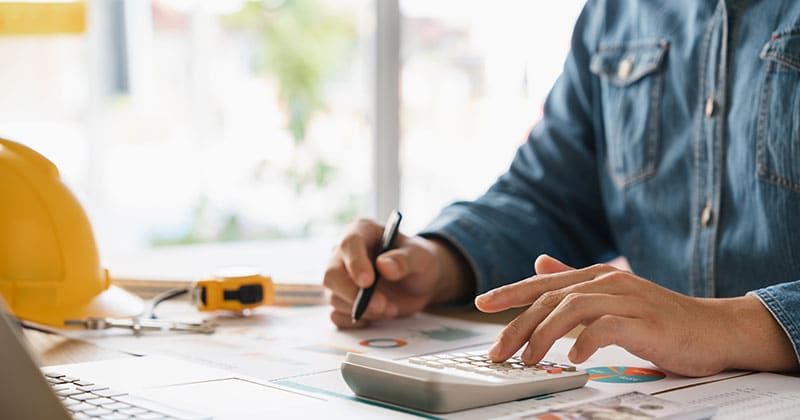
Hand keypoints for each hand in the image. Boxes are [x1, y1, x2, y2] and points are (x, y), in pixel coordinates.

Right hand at [323, 218, 472, 327]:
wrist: (419, 282)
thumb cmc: (418, 261)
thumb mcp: (421, 257)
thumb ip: (405, 259)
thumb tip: (384, 266)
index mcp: (361, 231)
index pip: (349, 244)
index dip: (355, 263)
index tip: (368, 282)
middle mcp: (344, 254)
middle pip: (332, 275)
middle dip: (354, 294)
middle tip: (382, 305)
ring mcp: (340, 279)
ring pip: (335, 298)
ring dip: (364, 310)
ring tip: (391, 308)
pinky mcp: (342, 300)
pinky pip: (337, 316)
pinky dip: (357, 321)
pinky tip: (377, 315)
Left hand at [475, 255, 798, 375]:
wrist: (714, 329)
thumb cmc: (659, 318)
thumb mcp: (612, 296)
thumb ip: (575, 281)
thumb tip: (540, 262)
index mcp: (597, 276)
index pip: (544, 282)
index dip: (510, 291)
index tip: (481, 303)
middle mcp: (608, 282)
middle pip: (551, 298)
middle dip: (518, 324)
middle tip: (498, 351)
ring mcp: (627, 299)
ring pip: (572, 308)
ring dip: (544, 335)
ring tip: (528, 359)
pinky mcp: (646, 322)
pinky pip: (608, 327)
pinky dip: (586, 341)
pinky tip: (574, 358)